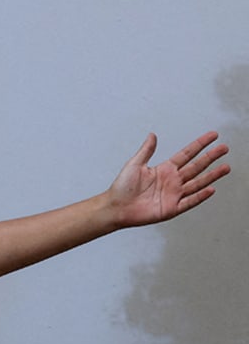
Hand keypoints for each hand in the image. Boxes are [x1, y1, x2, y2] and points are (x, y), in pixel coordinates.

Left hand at [108, 131, 230, 227]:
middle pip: (196, 167)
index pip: (187, 154)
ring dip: (212, 176)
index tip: (213, 136)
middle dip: (210, 157)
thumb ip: (146, 150)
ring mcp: (174, 194)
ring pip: (197, 183)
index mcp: (164, 169)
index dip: (200, 145)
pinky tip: (211, 189)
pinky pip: (189, 201)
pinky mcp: (172, 208)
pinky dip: (200, 196)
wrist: (116, 207)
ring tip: (226, 167)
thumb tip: (152, 135)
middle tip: (224, 148)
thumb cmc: (122, 187)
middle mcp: (172, 181)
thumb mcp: (135, 164)